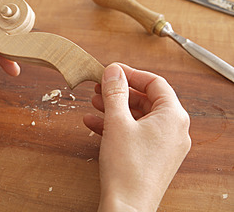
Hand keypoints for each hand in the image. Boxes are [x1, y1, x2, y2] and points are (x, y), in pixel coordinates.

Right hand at [83, 63, 190, 211]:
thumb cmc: (127, 167)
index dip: (131, 74)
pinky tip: (95, 124)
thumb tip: (113, 71)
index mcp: (173, 116)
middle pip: (146, 100)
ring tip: (94, 104)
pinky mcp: (154, 156)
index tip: (112, 71)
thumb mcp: (117, 122)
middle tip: (101, 88)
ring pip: (139, 117)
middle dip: (120, 93)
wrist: (127, 206)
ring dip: (115, 109)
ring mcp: (165, 145)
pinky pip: (136, 133)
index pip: (155, 83)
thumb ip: (115, 93)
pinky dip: (118, 126)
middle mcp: (174, 130)